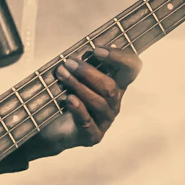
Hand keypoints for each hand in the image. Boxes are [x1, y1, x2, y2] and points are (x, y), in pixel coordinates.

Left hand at [20, 46, 140, 160]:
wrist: (52, 129)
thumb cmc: (66, 98)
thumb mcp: (76, 78)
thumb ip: (83, 65)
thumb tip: (86, 48)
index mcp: (116, 86)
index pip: (131, 69)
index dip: (120, 58)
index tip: (97, 50)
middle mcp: (114, 103)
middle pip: (110, 87)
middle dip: (88, 72)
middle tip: (69, 63)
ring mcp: (105, 121)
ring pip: (98, 102)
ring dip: (79, 85)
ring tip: (62, 74)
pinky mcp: (93, 136)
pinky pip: (88, 121)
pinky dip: (79, 108)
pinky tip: (69, 99)